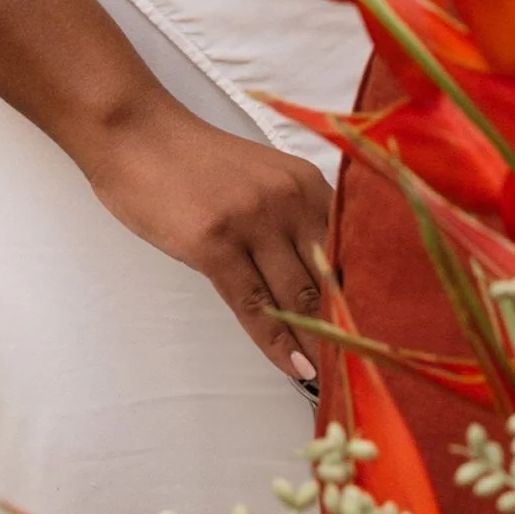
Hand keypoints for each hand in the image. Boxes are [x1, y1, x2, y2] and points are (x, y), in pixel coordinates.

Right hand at [83, 92, 335, 381]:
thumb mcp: (260, 178)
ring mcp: (252, 220)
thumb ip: (292, 217)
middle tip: (362, 367)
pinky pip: (253, 306)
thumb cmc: (194, 161)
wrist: (137, 134)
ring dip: (316, 344)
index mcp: (306, 181)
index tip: (377, 332)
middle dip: (346, 326)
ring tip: (334, 380)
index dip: (364, 294)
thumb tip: (318, 276)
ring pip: (297, 295)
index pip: (350, 248)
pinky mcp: (214, 242)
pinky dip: (277, 343)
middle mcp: (289, 198)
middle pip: (330, 276)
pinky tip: (294, 368)